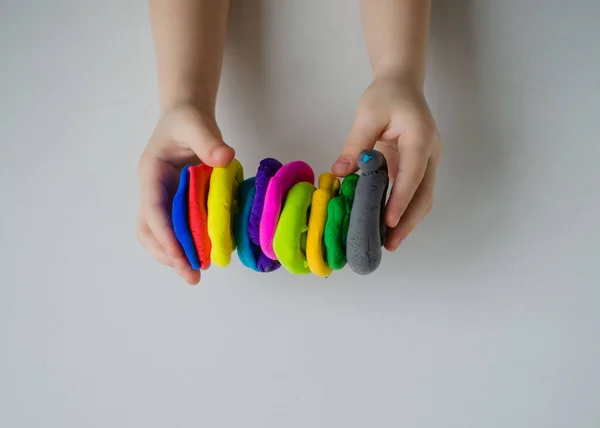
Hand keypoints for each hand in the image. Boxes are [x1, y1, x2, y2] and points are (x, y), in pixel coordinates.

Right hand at [137, 104, 234, 283]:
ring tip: (195, 273)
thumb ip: (209, 140)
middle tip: (190, 274)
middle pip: (149, 230)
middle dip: (167, 254)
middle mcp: (152, 190)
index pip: (153, 210)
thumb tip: (225, 157)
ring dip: (174, 255)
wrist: (186, 116)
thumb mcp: (197, 123)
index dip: (166, 235)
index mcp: (151, 174)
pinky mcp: (177, 202)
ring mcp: (163, 198)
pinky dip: (188, 244)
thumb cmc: (187, 119)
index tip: (181, 256)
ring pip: (159, 234)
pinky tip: (206, 253)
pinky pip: (178, 228)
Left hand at [332, 77, 441, 250]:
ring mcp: (428, 162)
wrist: (403, 84)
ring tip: (389, 242)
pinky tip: (387, 224)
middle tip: (390, 244)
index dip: (400, 200)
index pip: (411, 175)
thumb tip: (339, 173)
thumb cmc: (386, 95)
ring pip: (423, 197)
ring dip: (408, 220)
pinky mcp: (420, 167)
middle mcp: (430, 153)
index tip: (389, 223)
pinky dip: (403, 210)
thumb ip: (355, 144)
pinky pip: (415, 192)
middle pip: (424, 194)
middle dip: (408, 221)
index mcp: (420, 138)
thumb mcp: (367, 115)